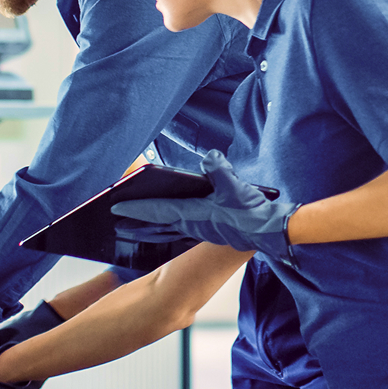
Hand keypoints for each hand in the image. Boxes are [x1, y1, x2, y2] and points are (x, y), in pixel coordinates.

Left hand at [111, 151, 298, 263]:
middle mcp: (193, 225)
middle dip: (138, 222)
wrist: (271, 231)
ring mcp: (201, 230)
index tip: (116, 208)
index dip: (136, 207)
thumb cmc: (252, 212)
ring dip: (152, 225)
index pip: (158, 210)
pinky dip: (169, 224)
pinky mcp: (210, 230)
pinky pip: (182, 227)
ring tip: (135, 225)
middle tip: (118, 222)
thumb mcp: (235, 185)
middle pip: (159, 223)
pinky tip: (170, 221)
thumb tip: (209, 157)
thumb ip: (219, 169)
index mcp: (194, 215)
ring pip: (169, 226)